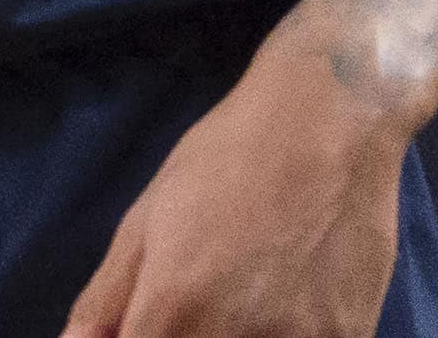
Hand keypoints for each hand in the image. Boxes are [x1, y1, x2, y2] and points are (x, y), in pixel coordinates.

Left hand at [64, 40, 407, 337]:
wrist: (330, 120)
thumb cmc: (226, 159)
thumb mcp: (146, 219)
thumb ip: (106, 298)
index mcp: (176, 304)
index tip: (144, 325)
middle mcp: (238, 336)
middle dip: (183, 337)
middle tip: (198, 301)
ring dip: (239, 337)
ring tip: (247, 293)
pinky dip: (285, 336)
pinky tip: (286, 303)